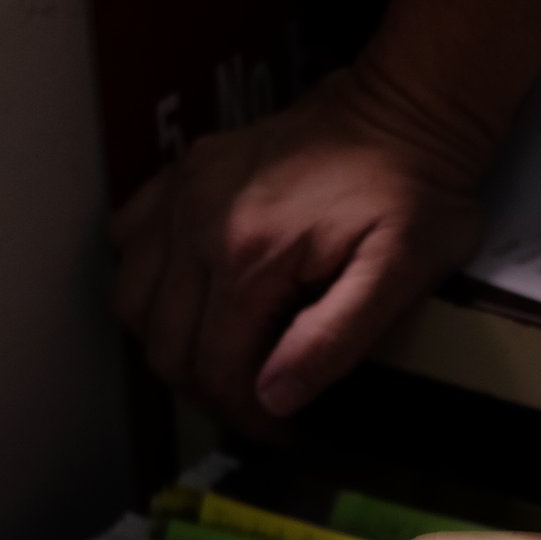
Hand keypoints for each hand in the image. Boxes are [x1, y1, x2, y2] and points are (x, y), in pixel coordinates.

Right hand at [109, 65, 488, 429]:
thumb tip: (274, 397)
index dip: (244, 416)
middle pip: (165, 345)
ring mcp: (182, 192)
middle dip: (207, 391)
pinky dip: (146, 279)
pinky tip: (190, 292)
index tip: (279, 432)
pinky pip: (126, 238)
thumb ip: (334, 339)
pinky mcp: (182, 170)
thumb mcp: (400, 273)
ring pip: (131, 300)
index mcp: (250, 255)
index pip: (216, 369)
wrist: (405, 107)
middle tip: (255, 403)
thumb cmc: (414, 193)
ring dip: (169, 342)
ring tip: (222, 354)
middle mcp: (197, 223)